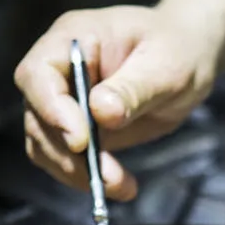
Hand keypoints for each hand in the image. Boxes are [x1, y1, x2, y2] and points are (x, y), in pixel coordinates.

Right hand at [13, 6, 220, 199]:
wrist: (187, 60)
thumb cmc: (176, 49)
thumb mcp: (165, 66)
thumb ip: (133, 88)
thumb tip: (101, 112)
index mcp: (74, 39)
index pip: (38, 74)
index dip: (51, 110)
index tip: (80, 141)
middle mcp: (59, 69)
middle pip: (38, 116)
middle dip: (68, 154)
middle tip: (107, 177)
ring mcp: (64, 101)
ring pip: (45, 144)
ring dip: (76, 172)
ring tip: (121, 186)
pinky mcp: (76, 129)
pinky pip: (65, 159)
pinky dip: (86, 177)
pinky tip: (120, 185)